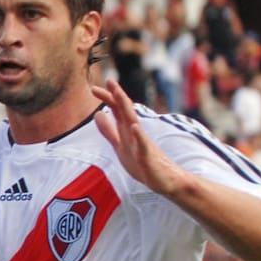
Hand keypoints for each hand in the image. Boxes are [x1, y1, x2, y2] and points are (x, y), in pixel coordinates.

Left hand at [92, 79, 184, 195]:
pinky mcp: (148, 157)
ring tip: (118, 94)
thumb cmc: (142, 163)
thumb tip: (97, 114)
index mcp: (128, 130)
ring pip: (134, 123)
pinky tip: (133, 126)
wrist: (166, 181)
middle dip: (117, 96)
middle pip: (126, 111)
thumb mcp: (120, 145)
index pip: (117, 110)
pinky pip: (143, 145)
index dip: (107, 99)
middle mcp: (136, 133)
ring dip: (126, 108)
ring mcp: (143, 143)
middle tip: (109, 80)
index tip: (94, 88)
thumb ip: (109, 131)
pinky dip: (138, 135)